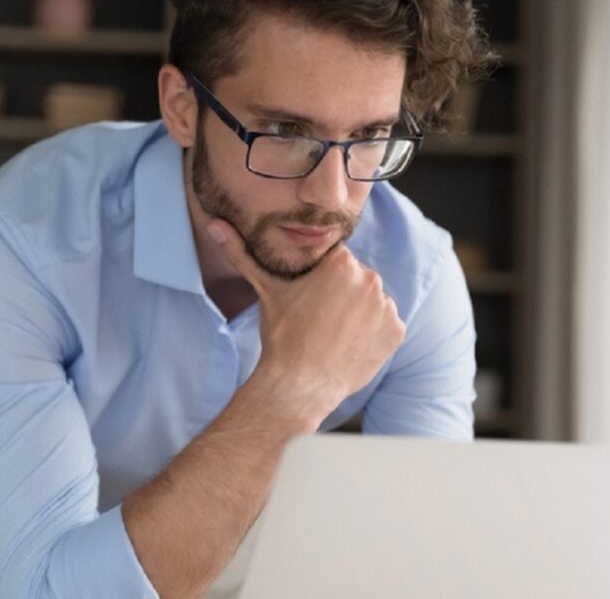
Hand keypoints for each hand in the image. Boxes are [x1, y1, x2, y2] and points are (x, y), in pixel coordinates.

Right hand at [208, 218, 405, 424]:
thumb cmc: (282, 335)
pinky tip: (349, 346)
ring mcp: (386, 306)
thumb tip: (213, 224)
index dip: (323, 280)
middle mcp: (370, 278)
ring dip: (358, 315)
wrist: (299, 385)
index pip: (337, 261)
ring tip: (333, 334)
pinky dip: (373, 335)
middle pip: (357, 281)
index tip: (312, 300)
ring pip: (371, 303)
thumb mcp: (265, 289)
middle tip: (320, 320)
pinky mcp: (396, 331)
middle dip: (342, 296)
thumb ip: (241, 253)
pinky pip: (386, 327)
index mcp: (342, 262)